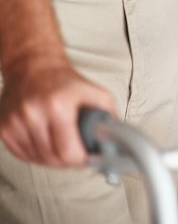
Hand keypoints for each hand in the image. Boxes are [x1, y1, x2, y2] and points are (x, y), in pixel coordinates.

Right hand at [0, 64, 115, 166]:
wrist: (32, 66)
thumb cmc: (64, 81)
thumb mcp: (95, 93)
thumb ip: (108, 117)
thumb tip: (116, 141)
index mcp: (57, 106)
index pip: (67, 152)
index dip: (81, 160)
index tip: (88, 158)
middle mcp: (32, 114)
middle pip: (52, 159)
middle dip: (69, 161)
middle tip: (77, 152)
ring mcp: (14, 122)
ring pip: (37, 159)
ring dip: (52, 158)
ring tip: (62, 144)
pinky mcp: (3, 127)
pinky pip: (22, 154)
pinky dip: (36, 154)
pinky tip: (46, 143)